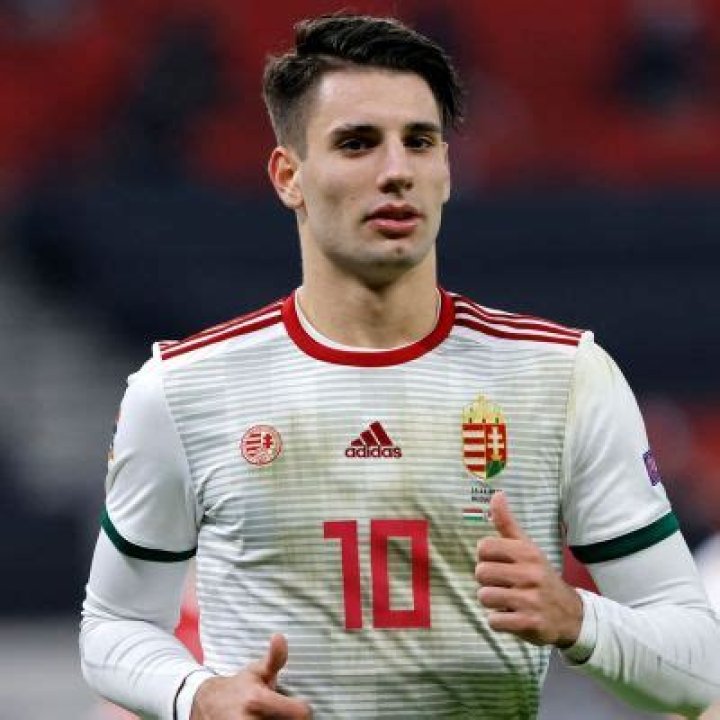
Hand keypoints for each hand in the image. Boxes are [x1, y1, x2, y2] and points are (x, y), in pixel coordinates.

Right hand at [190, 634, 311, 718]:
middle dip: (286, 718)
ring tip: (271, 716)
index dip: (303, 709)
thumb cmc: (240, 687)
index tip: (298, 705)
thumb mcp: (257, 671)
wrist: (208, 705)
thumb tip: (279, 636)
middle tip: (279, 710)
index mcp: (257, 700)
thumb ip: (274, 658)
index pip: (300, 713)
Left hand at [475, 491, 582, 646]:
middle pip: (480, 572)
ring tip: (507, 600)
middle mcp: (529, 574)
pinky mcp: (529, 623)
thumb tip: (496, 494)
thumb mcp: (527, 548)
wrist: (571, 614)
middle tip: (503, 584)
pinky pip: (494, 621)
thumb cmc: (539, 576)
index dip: (485, 557)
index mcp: (527, 552)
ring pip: (484, 596)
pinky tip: (512, 616)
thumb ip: (507, 524)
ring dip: (491, 601)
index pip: (484, 547)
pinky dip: (498, 621)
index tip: (498, 563)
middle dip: (487, 581)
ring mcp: (530, 600)